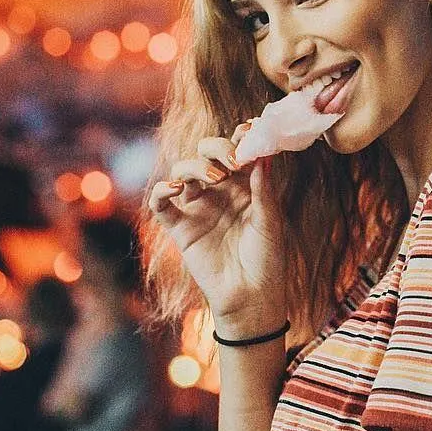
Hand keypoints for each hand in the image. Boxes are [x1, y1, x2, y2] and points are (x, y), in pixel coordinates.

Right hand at [147, 123, 286, 327]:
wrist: (252, 299)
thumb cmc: (267, 260)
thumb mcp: (270, 221)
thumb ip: (263, 188)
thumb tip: (262, 153)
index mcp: (244, 186)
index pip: (236, 151)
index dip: (240, 138)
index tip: (250, 130)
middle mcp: (219, 192)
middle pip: (206, 153)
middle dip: (217, 148)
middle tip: (233, 159)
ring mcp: (197, 208)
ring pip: (183, 171)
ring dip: (196, 166)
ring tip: (215, 179)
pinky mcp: (180, 228)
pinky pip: (161, 205)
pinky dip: (161, 192)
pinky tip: (174, 189)